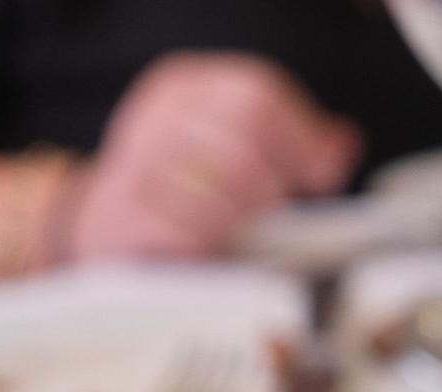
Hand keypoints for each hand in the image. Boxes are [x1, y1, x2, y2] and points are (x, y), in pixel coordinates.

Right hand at [60, 53, 361, 261]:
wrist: (101, 236)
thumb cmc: (178, 200)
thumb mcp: (231, 156)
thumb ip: (288, 148)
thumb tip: (340, 147)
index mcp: (185, 87)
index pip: (258, 94)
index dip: (300, 138)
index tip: (319, 176)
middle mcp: (155, 115)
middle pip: (244, 135)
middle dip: (272, 184)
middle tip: (274, 217)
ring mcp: (132, 165)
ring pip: (220, 188)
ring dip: (242, 223)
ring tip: (240, 240)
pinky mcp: (120, 220)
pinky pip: (187, 233)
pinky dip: (209, 250)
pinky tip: (209, 255)